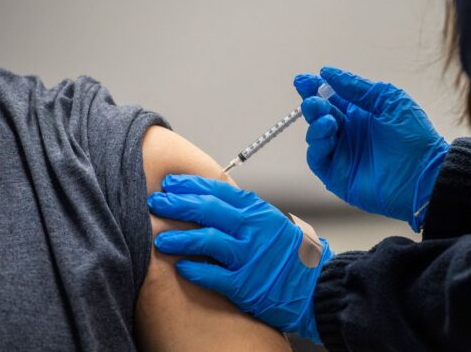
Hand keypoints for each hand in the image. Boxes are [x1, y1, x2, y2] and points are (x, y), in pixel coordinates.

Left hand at [147, 174, 332, 343]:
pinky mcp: (246, 284)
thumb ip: (245, 212)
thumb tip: (210, 200)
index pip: (219, 190)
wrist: (315, 286)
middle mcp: (254, 230)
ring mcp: (250, 257)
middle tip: (155, 203)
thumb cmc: (291, 255)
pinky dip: (195, 271)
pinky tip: (181, 267)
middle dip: (177, 204)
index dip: (191, 185)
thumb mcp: (272, 223)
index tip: (170, 183)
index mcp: (259, 211)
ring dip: (180, 238)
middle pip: (208, 210)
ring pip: (207, 240)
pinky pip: (213, 275)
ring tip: (159, 239)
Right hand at [294, 66, 448, 230]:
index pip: (331, 98)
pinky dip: (317, 145)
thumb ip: (356, 87)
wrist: (425, 173)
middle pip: (319, 115)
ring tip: (328, 118)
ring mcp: (343, 155)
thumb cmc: (414, 135)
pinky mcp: (338, 176)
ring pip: (315, 136)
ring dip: (315, 123)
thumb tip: (327, 73)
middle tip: (313, 100)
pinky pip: (317, 158)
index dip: (315, 88)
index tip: (302, 80)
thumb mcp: (387, 99)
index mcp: (361, 114)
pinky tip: (327, 133)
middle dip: (312, 104)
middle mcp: (349, 133)